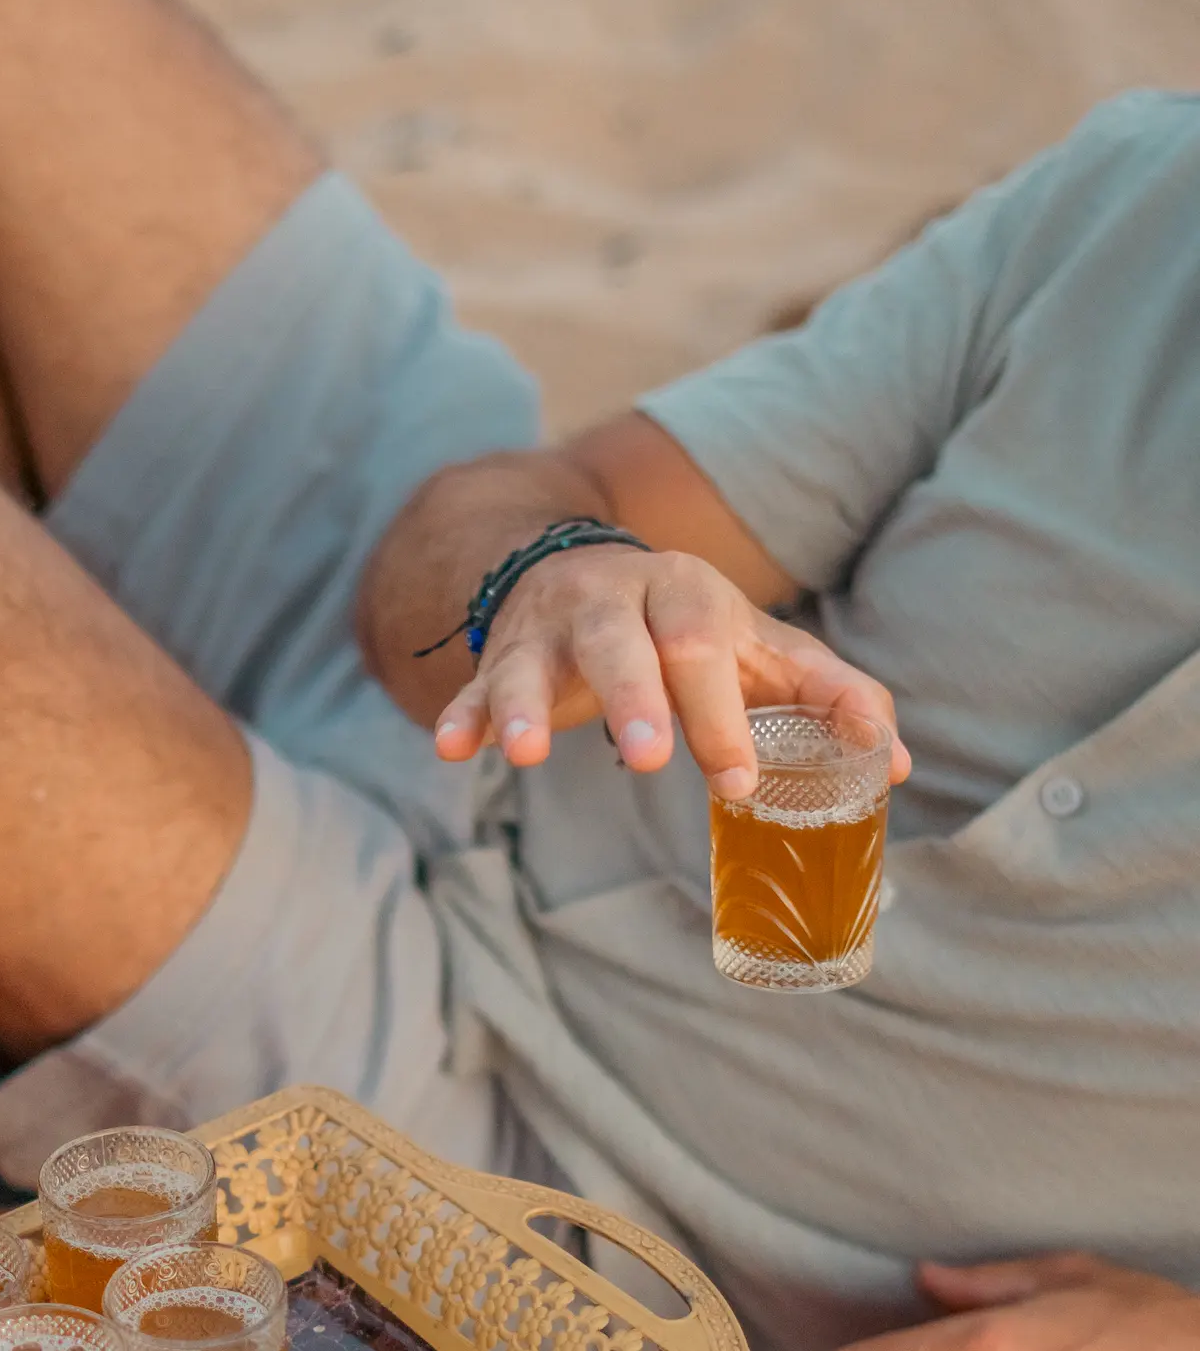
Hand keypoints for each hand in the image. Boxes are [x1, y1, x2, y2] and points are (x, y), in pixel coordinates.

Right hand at [432, 545, 911, 795]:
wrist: (580, 570)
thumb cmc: (687, 627)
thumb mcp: (758, 648)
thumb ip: (826, 696)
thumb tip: (896, 764)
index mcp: (686, 592)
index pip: (706, 642)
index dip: (723, 711)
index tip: (736, 781)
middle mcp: (614, 597)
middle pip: (623, 641)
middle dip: (637, 699)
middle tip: (653, 761)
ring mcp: (549, 625)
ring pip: (534, 658)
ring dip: (528, 704)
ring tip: (528, 755)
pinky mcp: (501, 655)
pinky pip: (477, 684)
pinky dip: (462, 715)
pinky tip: (453, 749)